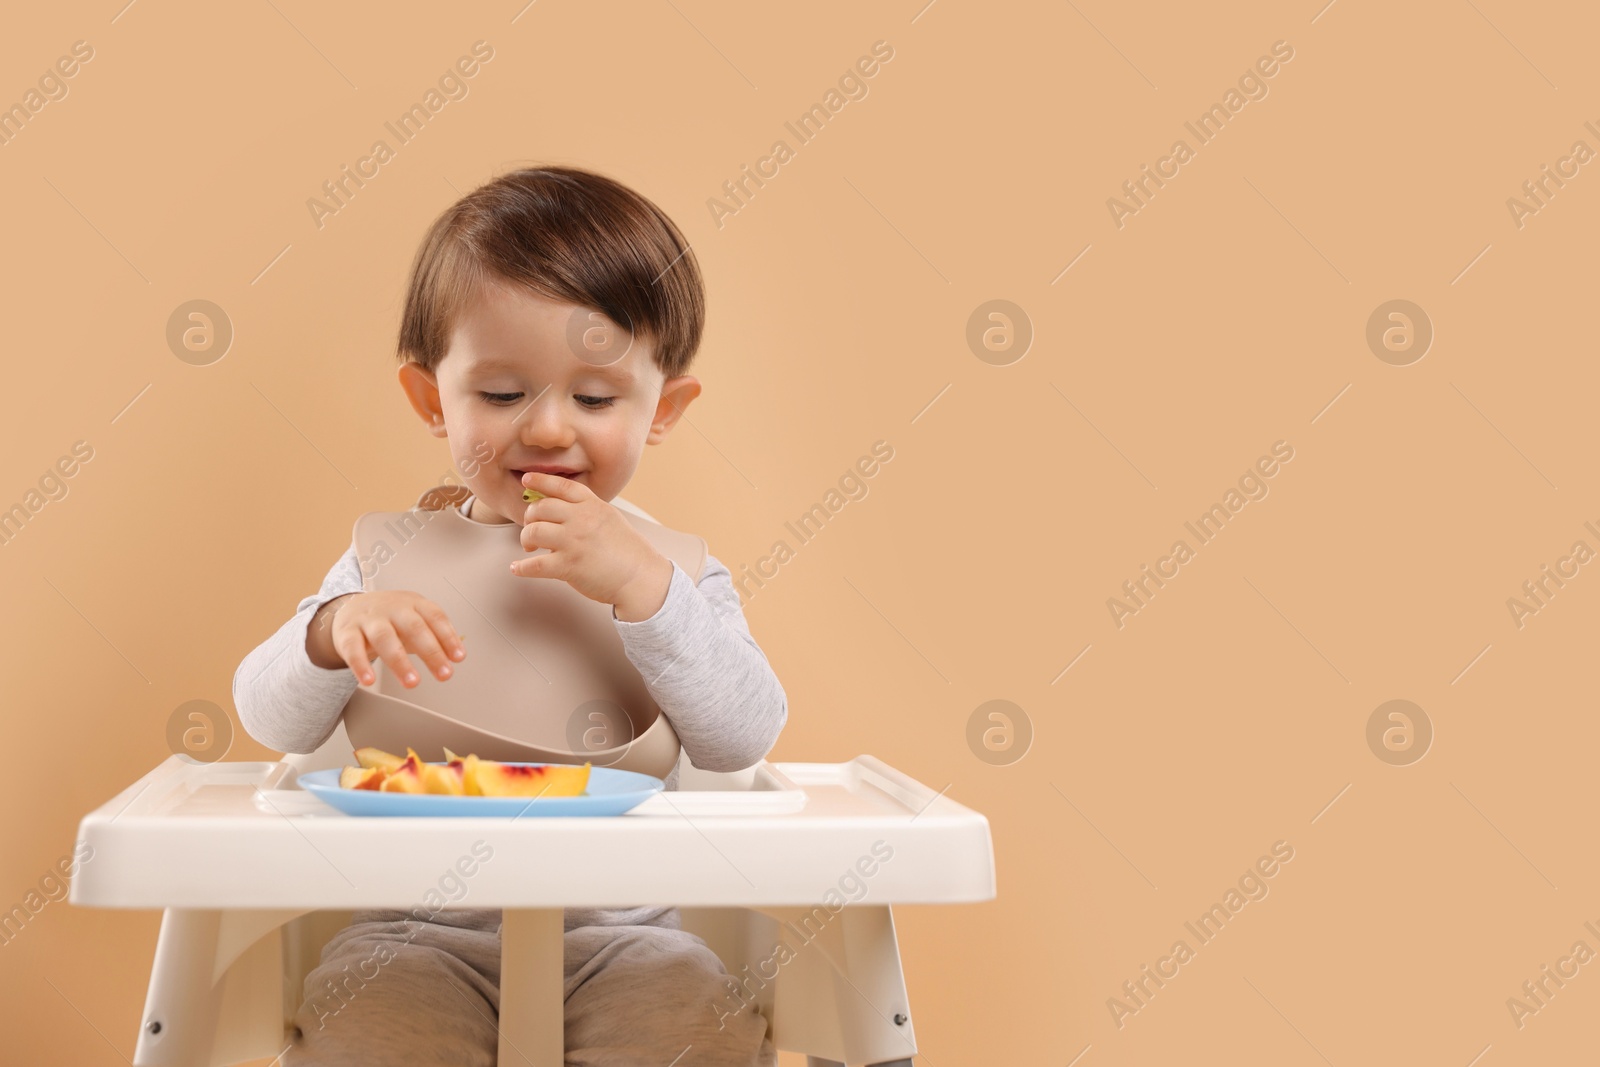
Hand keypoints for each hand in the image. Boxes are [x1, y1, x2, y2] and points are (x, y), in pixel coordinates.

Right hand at [314, 590, 466, 687]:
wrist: (351, 607)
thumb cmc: (390, 618)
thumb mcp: (415, 619)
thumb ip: (436, 636)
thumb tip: (457, 656)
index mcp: (413, 603)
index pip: (435, 617)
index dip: (448, 637)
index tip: (458, 658)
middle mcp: (391, 608)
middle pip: (413, 627)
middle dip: (431, 652)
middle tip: (444, 674)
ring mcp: (368, 619)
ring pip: (384, 638)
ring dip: (400, 662)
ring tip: (412, 682)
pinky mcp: (347, 632)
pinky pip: (352, 649)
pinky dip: (360, 665)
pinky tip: (369, 680)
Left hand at [511, 471, 672, 618]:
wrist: (640, 577)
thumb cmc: (626, 550)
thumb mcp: (609, 518)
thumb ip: (586, 509)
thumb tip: (558, 508)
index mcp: (592, 505)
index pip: (561, 486)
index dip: (540, 480)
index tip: (526, 480)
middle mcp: (581, 519)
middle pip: (540, 508)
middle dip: (530, 517)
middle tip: (531, 528)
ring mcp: (574, 542)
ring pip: (533, 532)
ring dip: (525, 539)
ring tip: (529, 547)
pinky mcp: (569, 566)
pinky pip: (534, 565)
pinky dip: (521, 567)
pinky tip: (517, 568)